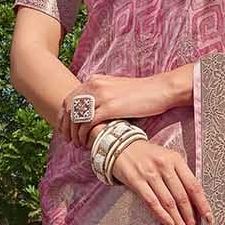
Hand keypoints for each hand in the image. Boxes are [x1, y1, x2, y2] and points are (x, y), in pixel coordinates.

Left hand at [58, 72, 176, 148]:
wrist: (160, 89)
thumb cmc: (141, 94)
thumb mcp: (116, 91)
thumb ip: (102, 97)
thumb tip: (93, 112)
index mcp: (95, 80)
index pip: (70, 99)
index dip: (64, 116)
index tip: (65, 129)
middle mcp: (95, 85)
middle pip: (69, 107)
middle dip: (65, 125)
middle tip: (68, 139)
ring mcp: (101, 96)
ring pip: (77, 116)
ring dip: (74, 132)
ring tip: (77, 143)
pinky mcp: (110, 107)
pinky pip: (88, 122)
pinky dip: (84, 134)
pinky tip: (87, 142)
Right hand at [109, 138, 213, 224]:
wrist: (120, 146)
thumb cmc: (148, 155)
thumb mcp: (167, 158)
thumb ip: (180, 175)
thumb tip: (194, 201)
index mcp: (176, 159)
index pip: (193, 185)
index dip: (202, 204)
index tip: (209, 218)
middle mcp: (164, 166)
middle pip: (182, 196)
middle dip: (190, 217)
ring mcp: (150, 174)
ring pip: (168, 202)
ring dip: (178, 220)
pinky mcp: (136, 181)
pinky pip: (152, 202)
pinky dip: (162, 216)